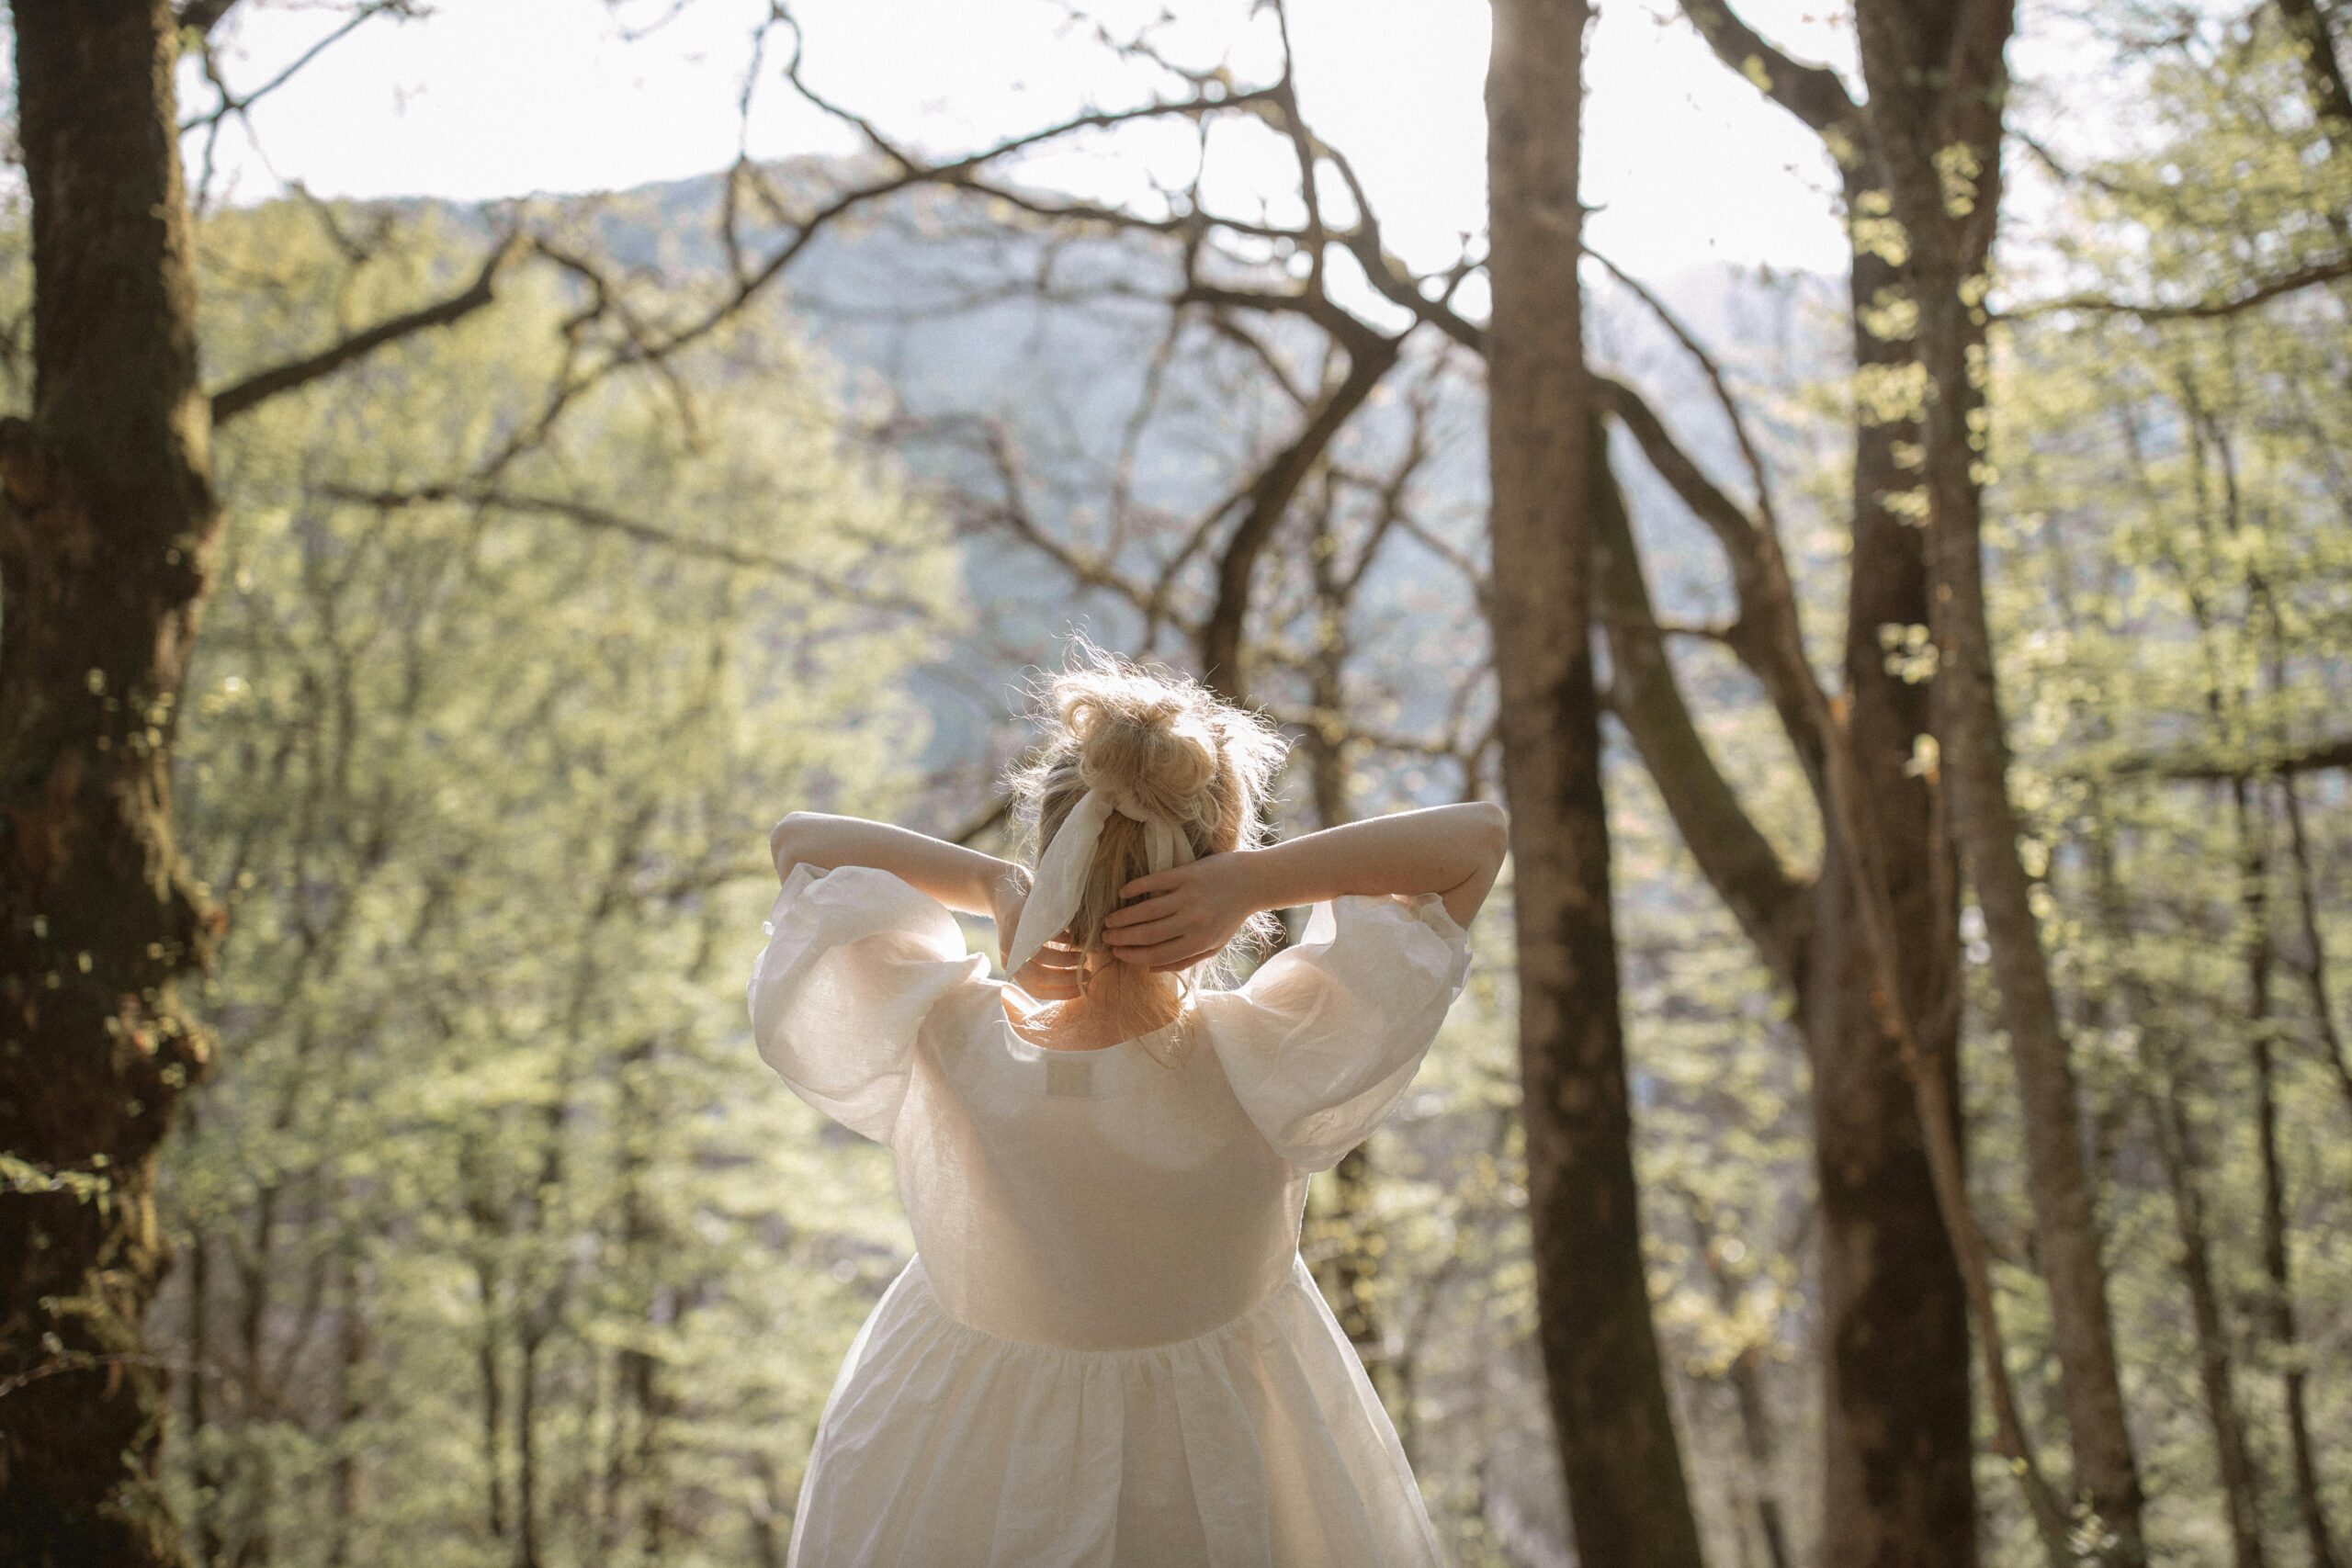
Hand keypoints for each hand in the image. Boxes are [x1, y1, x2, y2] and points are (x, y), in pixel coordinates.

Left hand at [990, 866, 1084, 999]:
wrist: (1005, 888)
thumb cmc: (1027, 920)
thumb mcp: (1035, 944)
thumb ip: (1049, 961)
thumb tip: (1079, 978)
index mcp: (1014, 966)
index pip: (1036, 989)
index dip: (1061, 993)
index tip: (1082, 990)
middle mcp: (1010, 956)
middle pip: (1038, 977)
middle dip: (1067, 979)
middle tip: (1087, 974)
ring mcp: (1011, 937)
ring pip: (1039, 957)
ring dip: (1066, 959)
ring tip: (1084, 954)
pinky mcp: (1016, 918)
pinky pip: (1042, 933)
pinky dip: (1062, 937)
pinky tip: (1075, 935)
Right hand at [1101, 851, 1262, 972]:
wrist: (1251, 881)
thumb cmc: (1230, 917)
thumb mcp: (1214, 945)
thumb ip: (1185, 960)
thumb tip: (1150, 968)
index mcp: (1199, 942)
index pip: (1156, 954)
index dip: (1133, 956)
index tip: (1117, 953)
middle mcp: (1193, 921)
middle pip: (1148, 934)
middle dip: (1122, 937)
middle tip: (1106, 937)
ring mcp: (1189, 896)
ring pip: (1146, 910)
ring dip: (1123, 916)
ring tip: (1109, 920)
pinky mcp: (1187, 874)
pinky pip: (1154, 882)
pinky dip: (1135, 888)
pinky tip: (1123, 893)